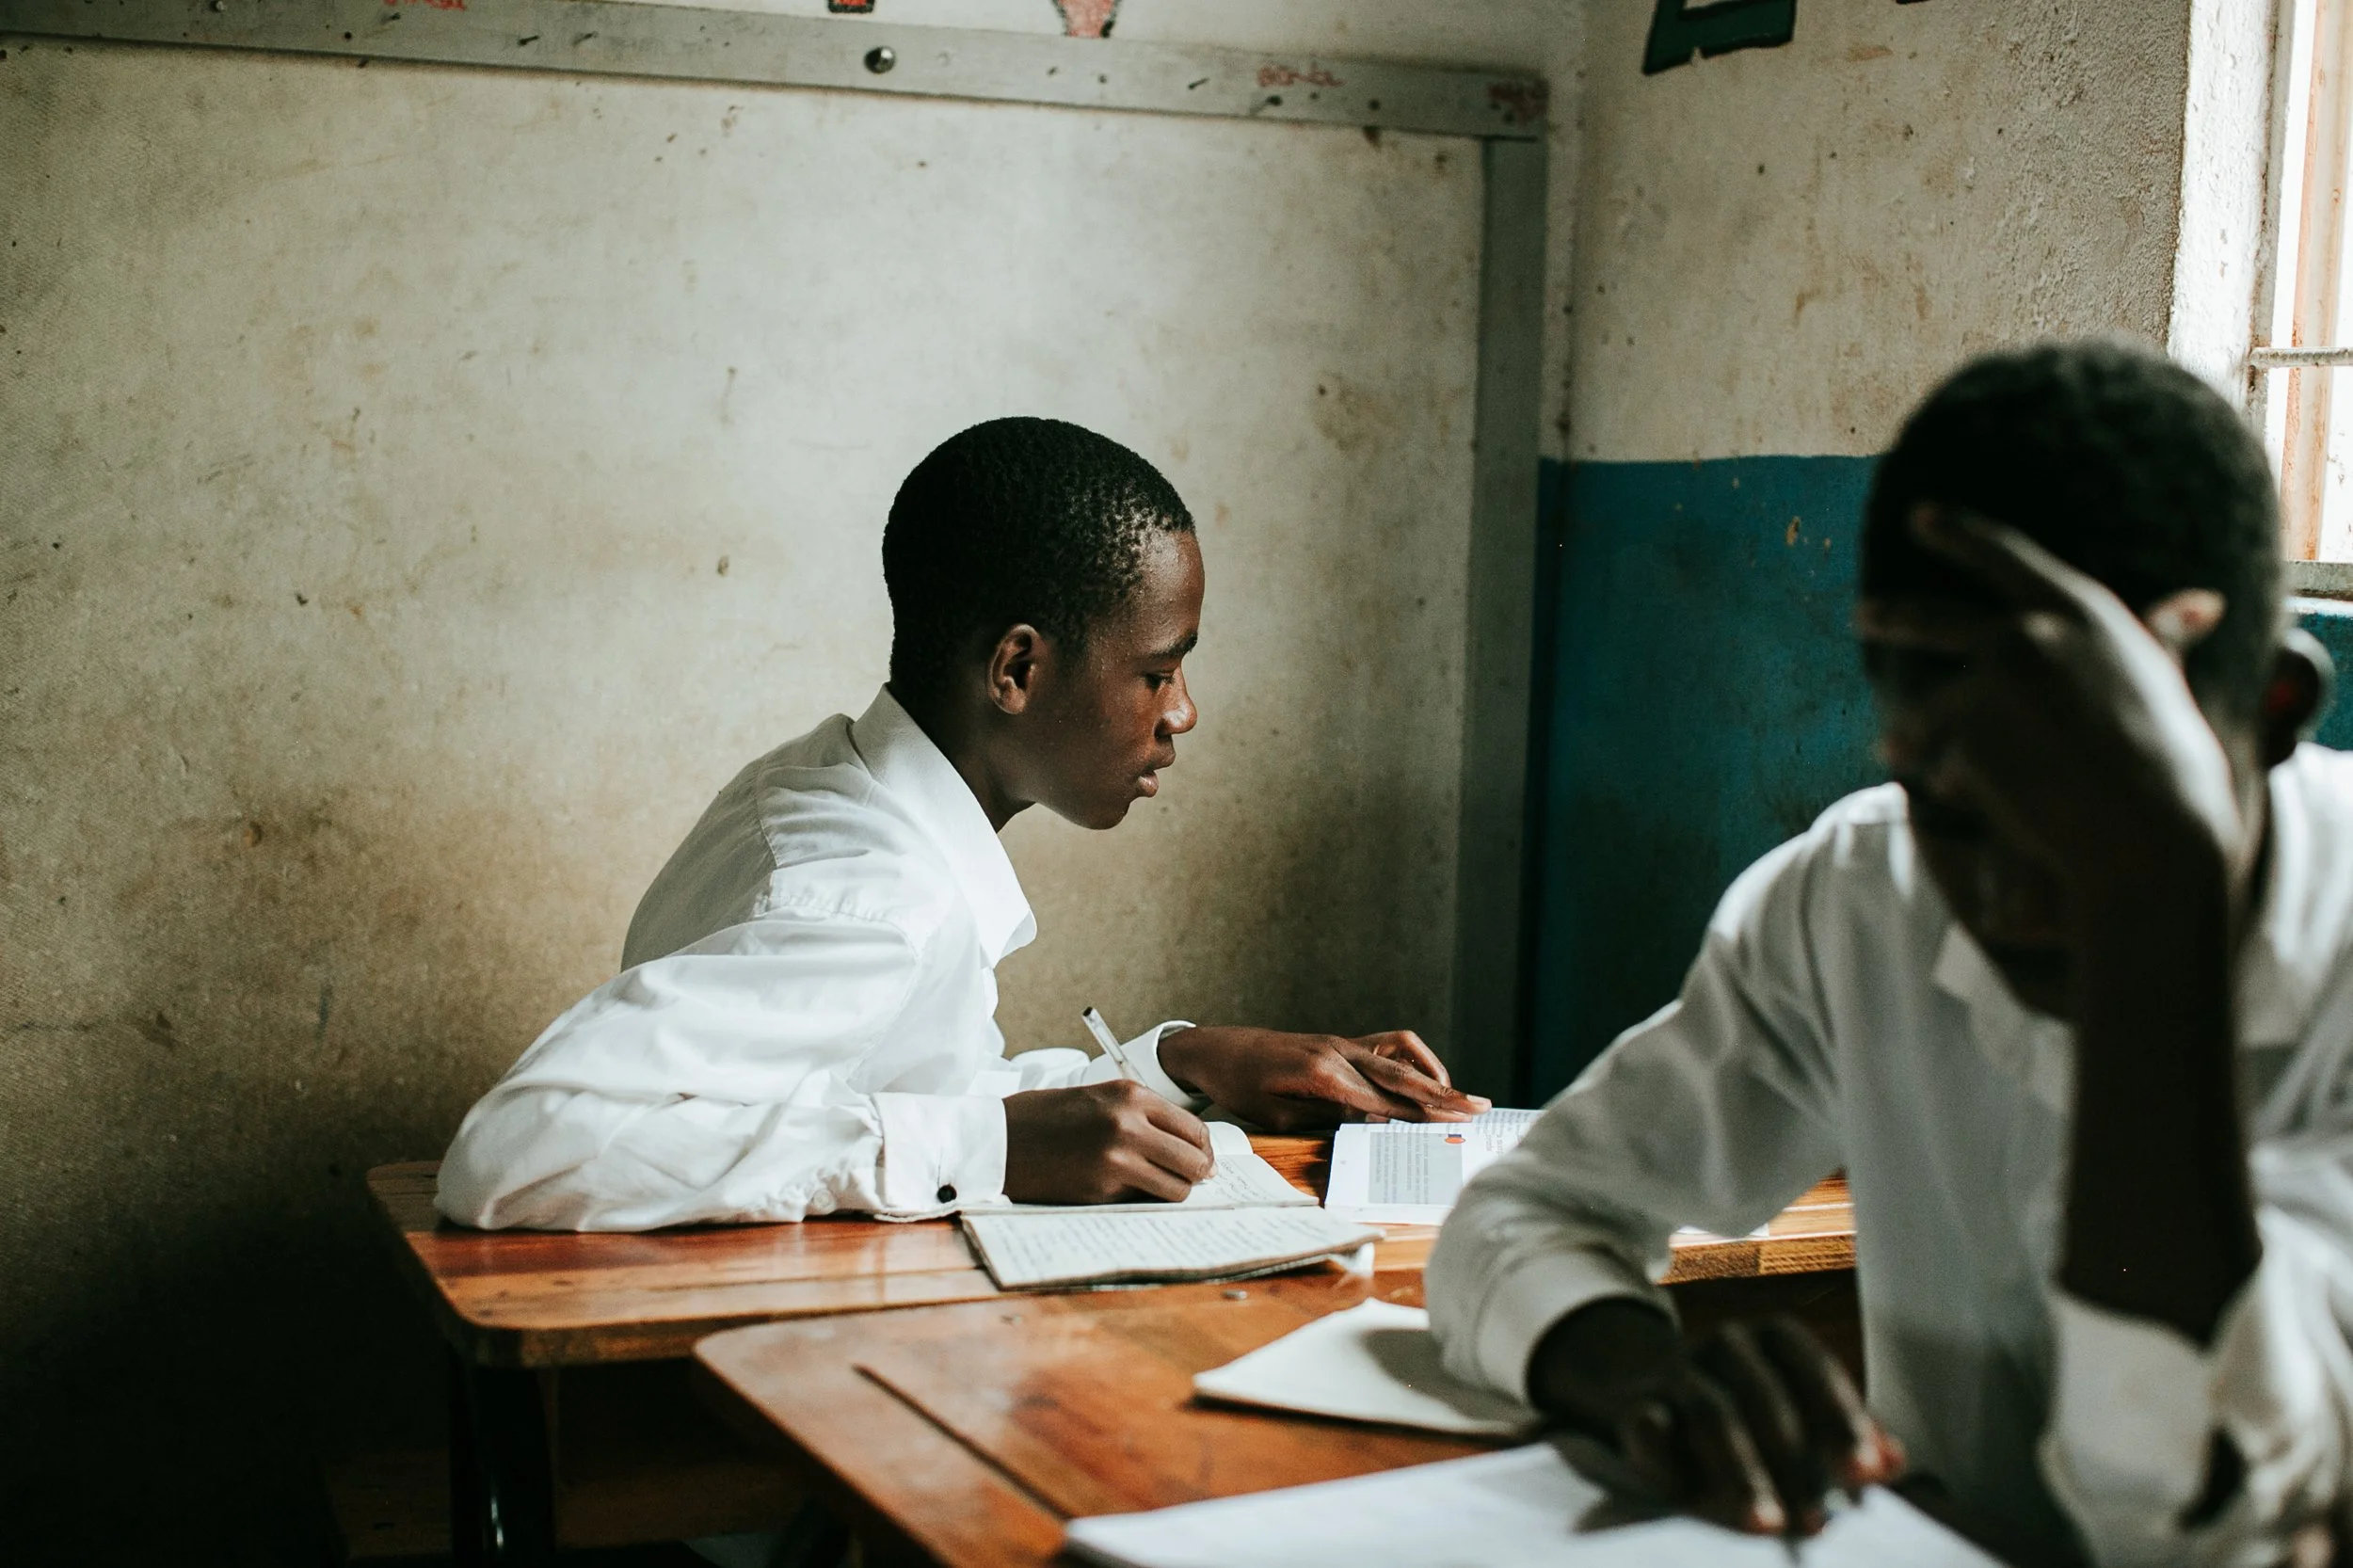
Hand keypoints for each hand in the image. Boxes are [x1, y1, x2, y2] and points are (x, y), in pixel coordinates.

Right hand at [1001, 1081, 1215, 1203]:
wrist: (998, 1139)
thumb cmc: (1046, 1117)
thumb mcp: (1098, 1097)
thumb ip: (1140, 1114)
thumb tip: (1184, 1144)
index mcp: (1131, 1095)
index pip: (1194, 1128)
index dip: (1204, 1149)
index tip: (1203, 1161)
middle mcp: (1129, 1125)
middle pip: (1194, 1160)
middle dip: (1199, 1174)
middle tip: (1194, 1180)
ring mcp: (1116, 1160)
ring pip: (1176, 1189)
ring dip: (1174, 1192)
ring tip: (1161, 1188)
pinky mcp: (1101, 1190)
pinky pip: (1143, 1201)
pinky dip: (1143, 1200)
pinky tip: (1127, 1191)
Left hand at [1154, 1026, 1490, 1130]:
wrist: (1217, 1050)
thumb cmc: (1242, 1086)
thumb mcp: (1279, 1115)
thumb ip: (1330, 1117)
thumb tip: (1375, 1124)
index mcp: (1323, 1074)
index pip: (1385, 1099)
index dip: (1424, 1113)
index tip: (1456, 1122)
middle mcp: (1338, 1053)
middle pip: (1402, 1074)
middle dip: (1443, 1094)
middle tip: (1480, 1108)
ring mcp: (1341, 1043)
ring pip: (1400, 1052)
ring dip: (1431, 1073)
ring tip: (1456, 1097)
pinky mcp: (1340, 1042)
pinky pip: (1385, 1044)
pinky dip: (1410, 1059)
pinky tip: (1423, 1078)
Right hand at [1529, 1299, 1903, 1537]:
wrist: (1656, 1392)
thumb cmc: (1751, 1410)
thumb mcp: (1801, 1411)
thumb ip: (1846, 1436)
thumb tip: (1895, 1463)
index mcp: (1775, 1336)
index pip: (1815, 1370)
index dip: (1842, 1421)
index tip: (1865, 1473)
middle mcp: (1727, 1342)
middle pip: (1765, 1398)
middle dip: (1795, 1464)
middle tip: (1816, 1522)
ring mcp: (1678, 1370)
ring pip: (1712, 1413)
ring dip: (1742, 1473)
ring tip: (1766, 1523)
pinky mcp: (1636, 1404)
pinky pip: (1649, 1426)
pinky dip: (1665, 1456)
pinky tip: (1684, 1492)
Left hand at [1855, 505, 2247, 899]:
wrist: (2150, 830)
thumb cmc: (2174, 760)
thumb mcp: (2164, 679)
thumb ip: (2163, 635)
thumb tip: (2202, 601)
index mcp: (2079, 608)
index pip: (2004, 554)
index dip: (1958, 531)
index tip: (1921, 517)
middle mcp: (2028, 633)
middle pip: (1931, 616)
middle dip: (1890, 615)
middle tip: (1863, 614)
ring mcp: (1992, 684)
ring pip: (1926, 704)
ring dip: (1910, 732)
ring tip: (1894, 750)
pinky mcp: (1966, 735)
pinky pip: (1938, 757)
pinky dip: (1942, 776)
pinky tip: (1943, 792)